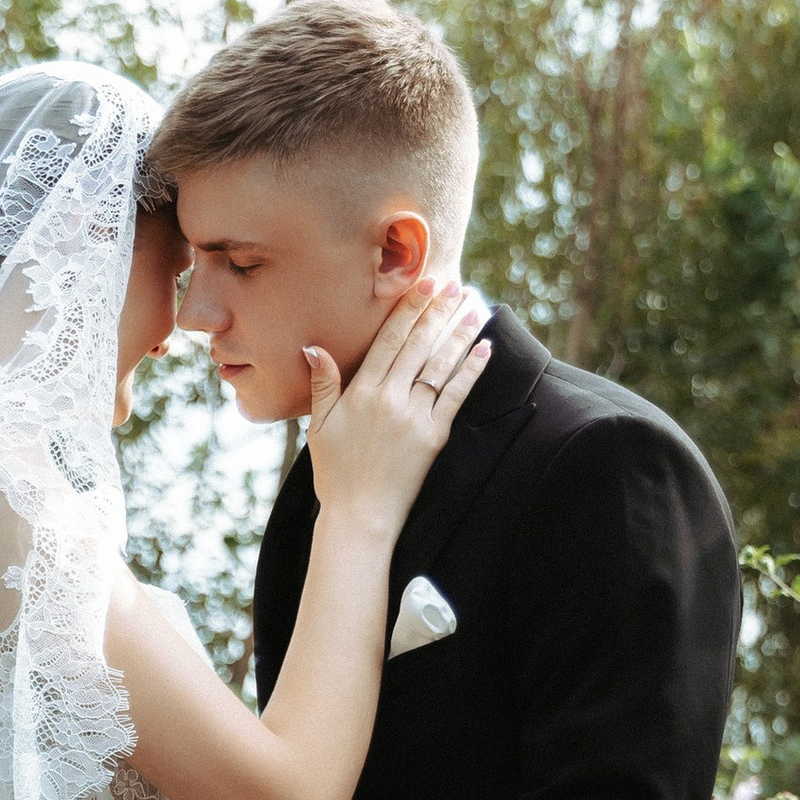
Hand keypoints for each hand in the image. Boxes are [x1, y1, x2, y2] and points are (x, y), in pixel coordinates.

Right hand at [303, 282, 489, 544]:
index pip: (389, 340)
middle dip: (438, 311)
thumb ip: (323, 385)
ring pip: (440, 364)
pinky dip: (472, 370)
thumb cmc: (335, 473)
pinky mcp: (434, 436)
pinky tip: (485, 349)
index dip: (408, 309)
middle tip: (454, 284)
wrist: (360, 515)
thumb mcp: (319, 427)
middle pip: (418, 345)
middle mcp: (389, 399)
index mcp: (361, 393)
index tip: (424, 284)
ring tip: (475, 307)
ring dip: (459, 334)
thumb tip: (314, 348)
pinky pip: (456, 395)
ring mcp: (414, 417)